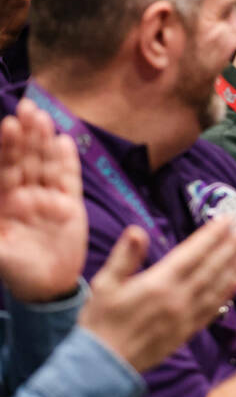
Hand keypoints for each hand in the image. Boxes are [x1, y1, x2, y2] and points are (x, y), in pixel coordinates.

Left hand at [0, 99, 85, 302]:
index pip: (4, 169)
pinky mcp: (69, 205)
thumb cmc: (14, 270)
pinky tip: (65, 142)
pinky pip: (68, 179)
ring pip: (45, 164)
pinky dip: (67, 162)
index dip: (7, 147)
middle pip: (25, 160)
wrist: (46, 289)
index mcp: (3, 203)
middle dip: (25, 135)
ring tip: (43, 117)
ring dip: (44, 140)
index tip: (8, 124)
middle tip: (27, 108)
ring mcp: (46, 198)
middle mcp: (23, 195)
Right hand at [80, 217, 235, 371]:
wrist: (100, 368)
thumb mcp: (104, 285)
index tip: (229, 220)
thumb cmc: (98, 323)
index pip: (192, 254)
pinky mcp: (186, 333)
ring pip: (216, 287)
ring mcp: (184, 317)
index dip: (212, 236)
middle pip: (211, 267)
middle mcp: (177, 299)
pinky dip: (226, 295)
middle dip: (233, 246)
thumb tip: (136, 230)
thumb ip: (124, 257)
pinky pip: (212, 310)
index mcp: (157, 284)